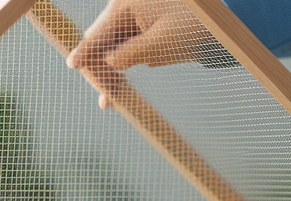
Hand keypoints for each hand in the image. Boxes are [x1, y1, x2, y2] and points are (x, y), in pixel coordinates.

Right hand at [68, 0, 208, 107]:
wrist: (218, 22)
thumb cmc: (192, 25)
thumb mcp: (162, 42)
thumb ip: (131, 53)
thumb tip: (109, 63)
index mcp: (125, 5)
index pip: (99, 34)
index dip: (84, 52)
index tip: (72, 64)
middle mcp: (124, 8)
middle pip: (101, 41)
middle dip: (99, 69)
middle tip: (103, 97)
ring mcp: (131, 18)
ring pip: (111, 47)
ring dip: (109, 73)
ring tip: (108, 101)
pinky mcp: (140, 28)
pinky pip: (124, 48)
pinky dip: (121, 67)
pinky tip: (117, 88)